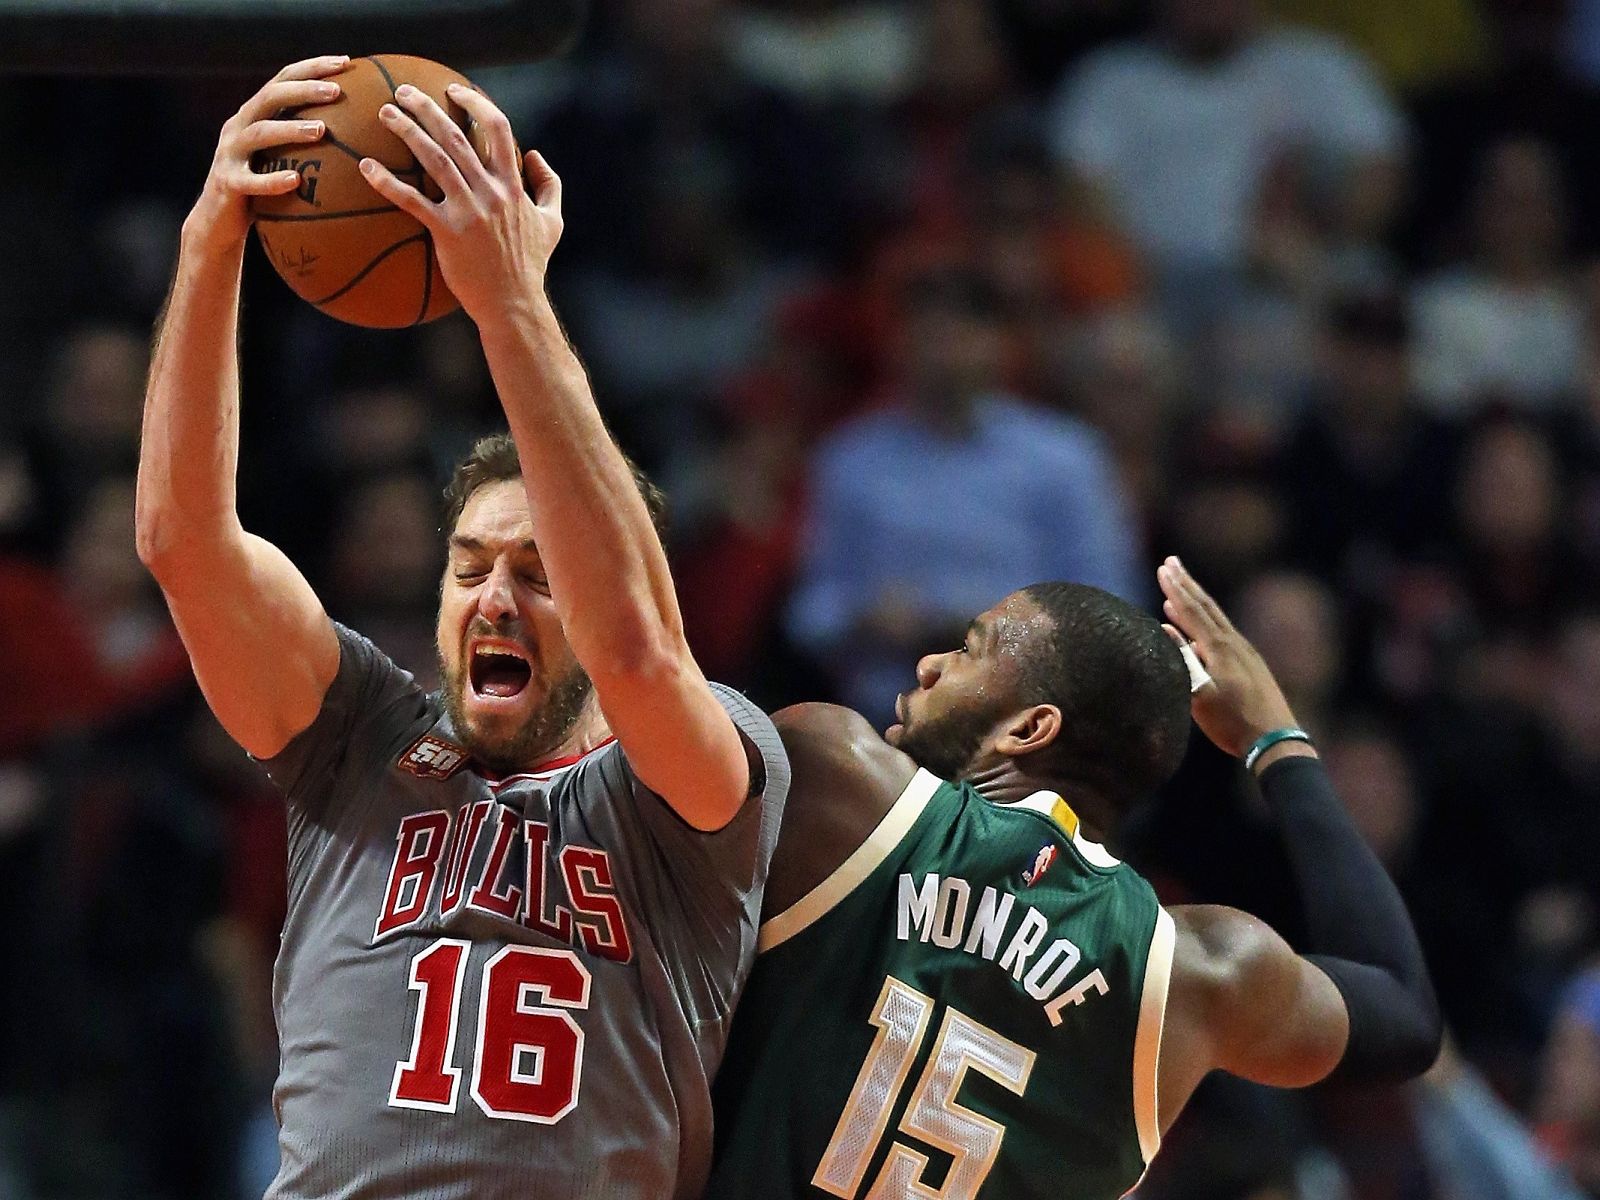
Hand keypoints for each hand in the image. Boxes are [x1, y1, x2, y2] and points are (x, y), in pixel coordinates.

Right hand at [187, 55, 347, 247]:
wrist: (218, 221)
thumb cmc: (261, 188)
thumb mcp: (281, 157)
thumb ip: (305, 140)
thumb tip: (358, 132)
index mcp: (254, 115)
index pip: (283, 80)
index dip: (312, 68)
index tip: (346, 62)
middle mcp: (239, 127)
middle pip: (270, 97)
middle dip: (303, 90)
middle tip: (337, 91)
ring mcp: (230, 154)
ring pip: (259, 133)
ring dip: (290, 129)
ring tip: (321, 130)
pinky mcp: (228, 183)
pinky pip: (250, 181)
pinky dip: (272, 180)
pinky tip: (296, 180)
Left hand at [358, 82, 560, 320]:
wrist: (514, 304)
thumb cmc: (531, 265)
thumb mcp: (553, 222)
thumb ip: (549, 185)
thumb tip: (535, 155)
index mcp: (512, 184)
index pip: (497, 129)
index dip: (475, 104)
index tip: (454, 91)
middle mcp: (490, 191)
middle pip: (456, 135)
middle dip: (427, 107)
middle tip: (404, 92)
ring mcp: (468, 210)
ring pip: (434, 158)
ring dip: (407, 130)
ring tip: (385, 113)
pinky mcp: (446, 232)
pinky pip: (411, 200)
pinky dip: (387, 181)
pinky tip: (366, 166)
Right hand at [1157, 555, 1300, 758]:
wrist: (1275, 740)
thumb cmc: (1233, 721)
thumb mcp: (1200, 694)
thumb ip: (1183, 659)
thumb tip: (1166, 628)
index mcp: (1220, 648)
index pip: (1193, 610)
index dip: (1176, 588)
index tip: (1164, 567)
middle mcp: (1234, 644)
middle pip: (1207, 606)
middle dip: (1187, 583)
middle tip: (1172, 562)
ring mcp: (1245, 653)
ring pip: (1216, 619)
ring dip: (1196, 601)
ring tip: (1180, 589)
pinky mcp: (1250, 665)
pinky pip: (1223, 634)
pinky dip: (1206, 623)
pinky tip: (1198, 631)